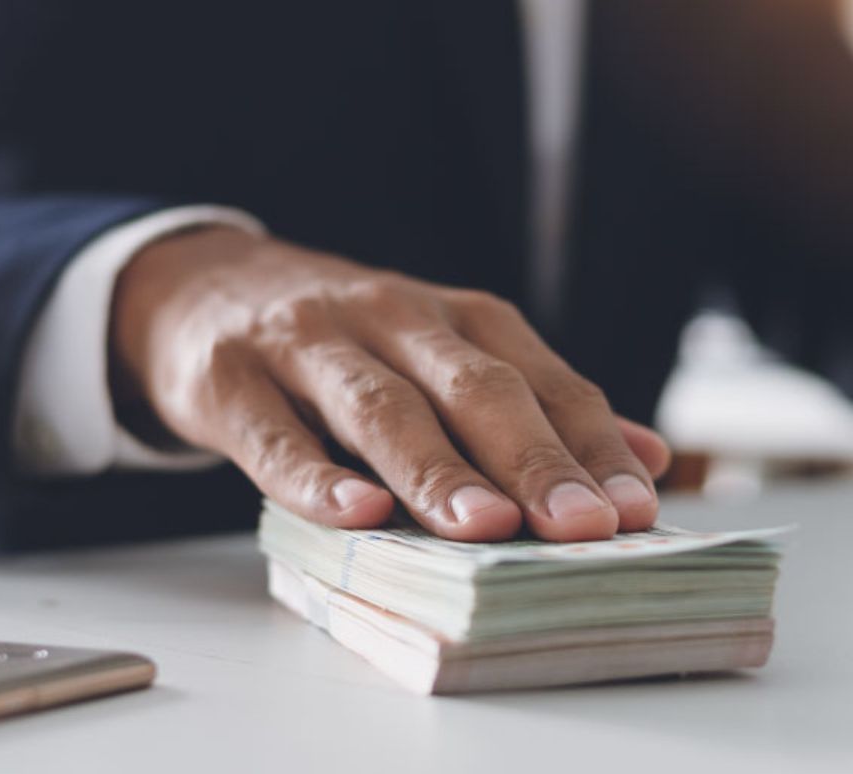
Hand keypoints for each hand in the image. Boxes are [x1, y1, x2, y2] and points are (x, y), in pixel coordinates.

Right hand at [110, 227, 671, 541]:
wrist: (203, 285)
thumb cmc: (347, 341)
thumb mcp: (444, 354)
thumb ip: (541, 407)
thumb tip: (649, 461)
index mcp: (459, 317)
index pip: (544, 381)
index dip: (593, 446)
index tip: (636, 510)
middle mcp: (393, 318)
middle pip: (474, 389)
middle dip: (533, 460)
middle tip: (580, 526)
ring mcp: (308, 344)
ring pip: (382, 407)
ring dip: (439, 470)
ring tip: (487, 528)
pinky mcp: (230, 381)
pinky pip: (276, 435)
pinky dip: (316, 478)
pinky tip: (358, 515)